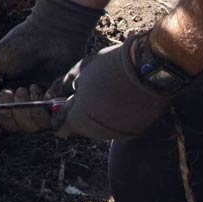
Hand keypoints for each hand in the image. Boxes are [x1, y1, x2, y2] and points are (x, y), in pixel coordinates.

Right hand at [0, 0, 104, 130]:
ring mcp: (39, 104)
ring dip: (25, 110)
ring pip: (29, 127)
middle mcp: (20, 102)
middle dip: (6, 114)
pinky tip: (42, 89)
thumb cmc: (21, 43)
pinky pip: (49, 121)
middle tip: (10, 91)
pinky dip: (42, 109)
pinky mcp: (57, 103)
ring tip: (28, 88)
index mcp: (2, 93)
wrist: (51, 33)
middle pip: (10, 127)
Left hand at [53, 34, 185, 141]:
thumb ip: (63, 84)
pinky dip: (119, 117)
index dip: (61, 115)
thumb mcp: (82, 70)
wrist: (150, 70)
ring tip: (110, 93)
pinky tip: (124, 99)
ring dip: (101, 115)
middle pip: (82, 128)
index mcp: (79, 119)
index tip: (65, 104)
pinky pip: (120, 128)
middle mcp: (96, 132)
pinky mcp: (135, 133)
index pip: (60, 128)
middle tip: (91, 92)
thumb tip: (52, 94)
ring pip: (101, 128)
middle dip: (83, 113)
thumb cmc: (111, 67)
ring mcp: (117, 134)